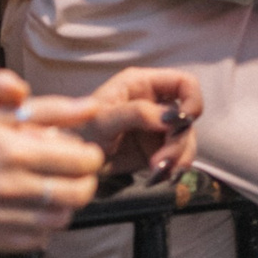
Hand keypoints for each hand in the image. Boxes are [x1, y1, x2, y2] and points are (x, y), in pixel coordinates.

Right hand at [0, 73, 108, 250]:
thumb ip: (48, 108)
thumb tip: (90, 108)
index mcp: (14, 150)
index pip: (81, 161)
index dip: (91, 156)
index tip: (84, 153)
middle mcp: (7, 186)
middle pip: (77, 193)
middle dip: (86, 182)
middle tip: (77, 175)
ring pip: (59, 220)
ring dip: (65, 206)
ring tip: (53, 191)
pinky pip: (33, 241)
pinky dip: (41, 228)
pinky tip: (32, 211)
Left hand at [64, 68, 200, 179]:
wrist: (65, 167)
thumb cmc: (77, 134)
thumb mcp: (102, 120)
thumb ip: (136, 113)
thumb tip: (170, 117)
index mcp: (143, 85)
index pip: (184, 83)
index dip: (192, 99)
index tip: (186, 121)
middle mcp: (154, 103)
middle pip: (188, 116)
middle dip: (180, 139)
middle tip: (163, 160)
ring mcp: (156, 128)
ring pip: (185, 138)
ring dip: (179, 156)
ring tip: (160, 172)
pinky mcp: (155, 149)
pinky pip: (176, 156)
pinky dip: (172, 166)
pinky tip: (159, 175)